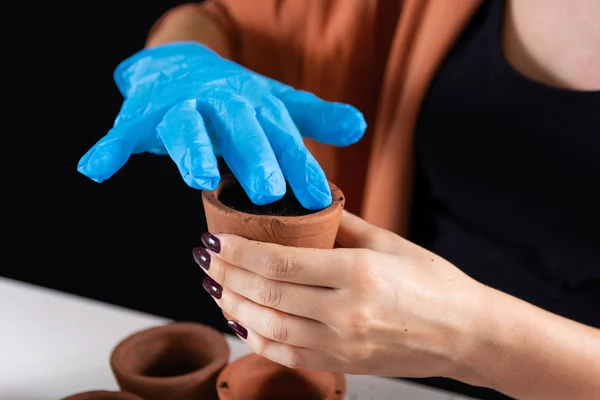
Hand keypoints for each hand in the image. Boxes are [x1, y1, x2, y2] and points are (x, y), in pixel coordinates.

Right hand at [77, 42, 365, 208]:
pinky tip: (96, 167)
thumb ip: (315, 118)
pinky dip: (109, 148)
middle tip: (269, 188)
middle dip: (253, 156)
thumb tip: (360, 126)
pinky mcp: (143, 112)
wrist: (184, 64)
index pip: (284, 140)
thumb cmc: (236, 99)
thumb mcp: (276, 106)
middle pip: (240, 129)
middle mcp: (222, 105)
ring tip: (196, 175)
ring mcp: (182, 106)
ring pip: (186, 126)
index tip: (320, 198)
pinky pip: (123, 131)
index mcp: (256, 108)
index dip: (301, 168)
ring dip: (190, 149)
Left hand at [193, 211, 482, 377]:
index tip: (216, 240)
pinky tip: (242, 321)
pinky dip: (257, 338)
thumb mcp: (389, 242)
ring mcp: (342, 344)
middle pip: (266, 294)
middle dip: (226, 276)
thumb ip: (341, 224)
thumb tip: (303, 208)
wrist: (465, 333)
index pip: (280, 263)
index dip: (240, 252)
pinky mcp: (343, 363)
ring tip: (215, 287)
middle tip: (204, 260)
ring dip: (234, 306)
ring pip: (268, 328)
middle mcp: (346, 312)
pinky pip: (286, 355)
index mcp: (358, 273)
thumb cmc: (433, 282)